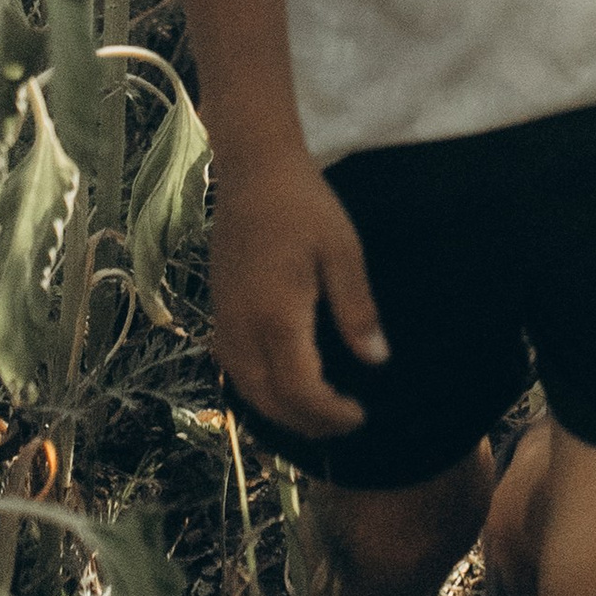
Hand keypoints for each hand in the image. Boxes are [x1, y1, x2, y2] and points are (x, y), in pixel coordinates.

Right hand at [208, 152, 387, 437]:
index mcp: (276, 316)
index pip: (299, 390)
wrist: (253, 171)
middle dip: (306, 422)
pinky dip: (258, 391)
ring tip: (316, 415)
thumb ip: (357, 309)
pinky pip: (233, 369)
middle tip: (344, 423)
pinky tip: (282, 387)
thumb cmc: (305, 206)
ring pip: (245, 390)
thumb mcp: (343, 252)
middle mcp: (243, 328)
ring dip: (280, 412)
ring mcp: (225, 321)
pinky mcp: (218, 311)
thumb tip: (376, 360)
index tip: (359, 415)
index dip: (328, 413)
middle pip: (269, 400)